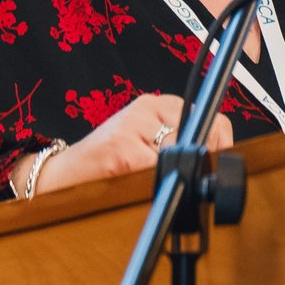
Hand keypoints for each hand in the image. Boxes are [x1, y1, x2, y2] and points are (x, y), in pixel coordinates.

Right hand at [19, 93, 233, 198]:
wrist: (62, 173)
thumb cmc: (109, 160)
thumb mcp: (148, 141)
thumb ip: (181, 141)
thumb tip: (222, 156)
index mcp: (157, 104)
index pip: (209, 117)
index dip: (217, 144)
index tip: (214, 161)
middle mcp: (146, 108)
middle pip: (199, 134)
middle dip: (197, 159)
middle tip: (184, 174)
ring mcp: (132, 126)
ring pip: (178, 153)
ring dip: (172, 172)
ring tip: (149, 176)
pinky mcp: (121, 148)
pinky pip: (155, 168)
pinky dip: (152, 180)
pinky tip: (134, 180)